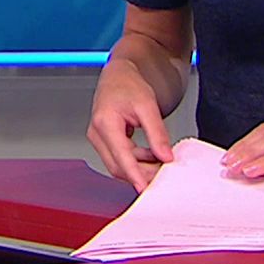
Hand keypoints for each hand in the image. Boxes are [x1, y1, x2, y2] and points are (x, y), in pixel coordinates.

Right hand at [87, 57, 176, 190]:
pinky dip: (136, 162)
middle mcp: (97, 133)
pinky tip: (152, 157)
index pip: (120, 156)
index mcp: (105, 122)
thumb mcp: (148, 106)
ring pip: (118, 165)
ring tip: (161, 164)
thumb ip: (157, 133)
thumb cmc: (128, 85)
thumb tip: (165, 156)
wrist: (118, 76)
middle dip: (141, 174)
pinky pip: (119, 158)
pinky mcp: (104, 141)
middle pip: (118, 166)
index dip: (134, 174)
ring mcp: (98, 138)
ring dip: (140, 168)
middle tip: (164, 175)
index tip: (145, 188)